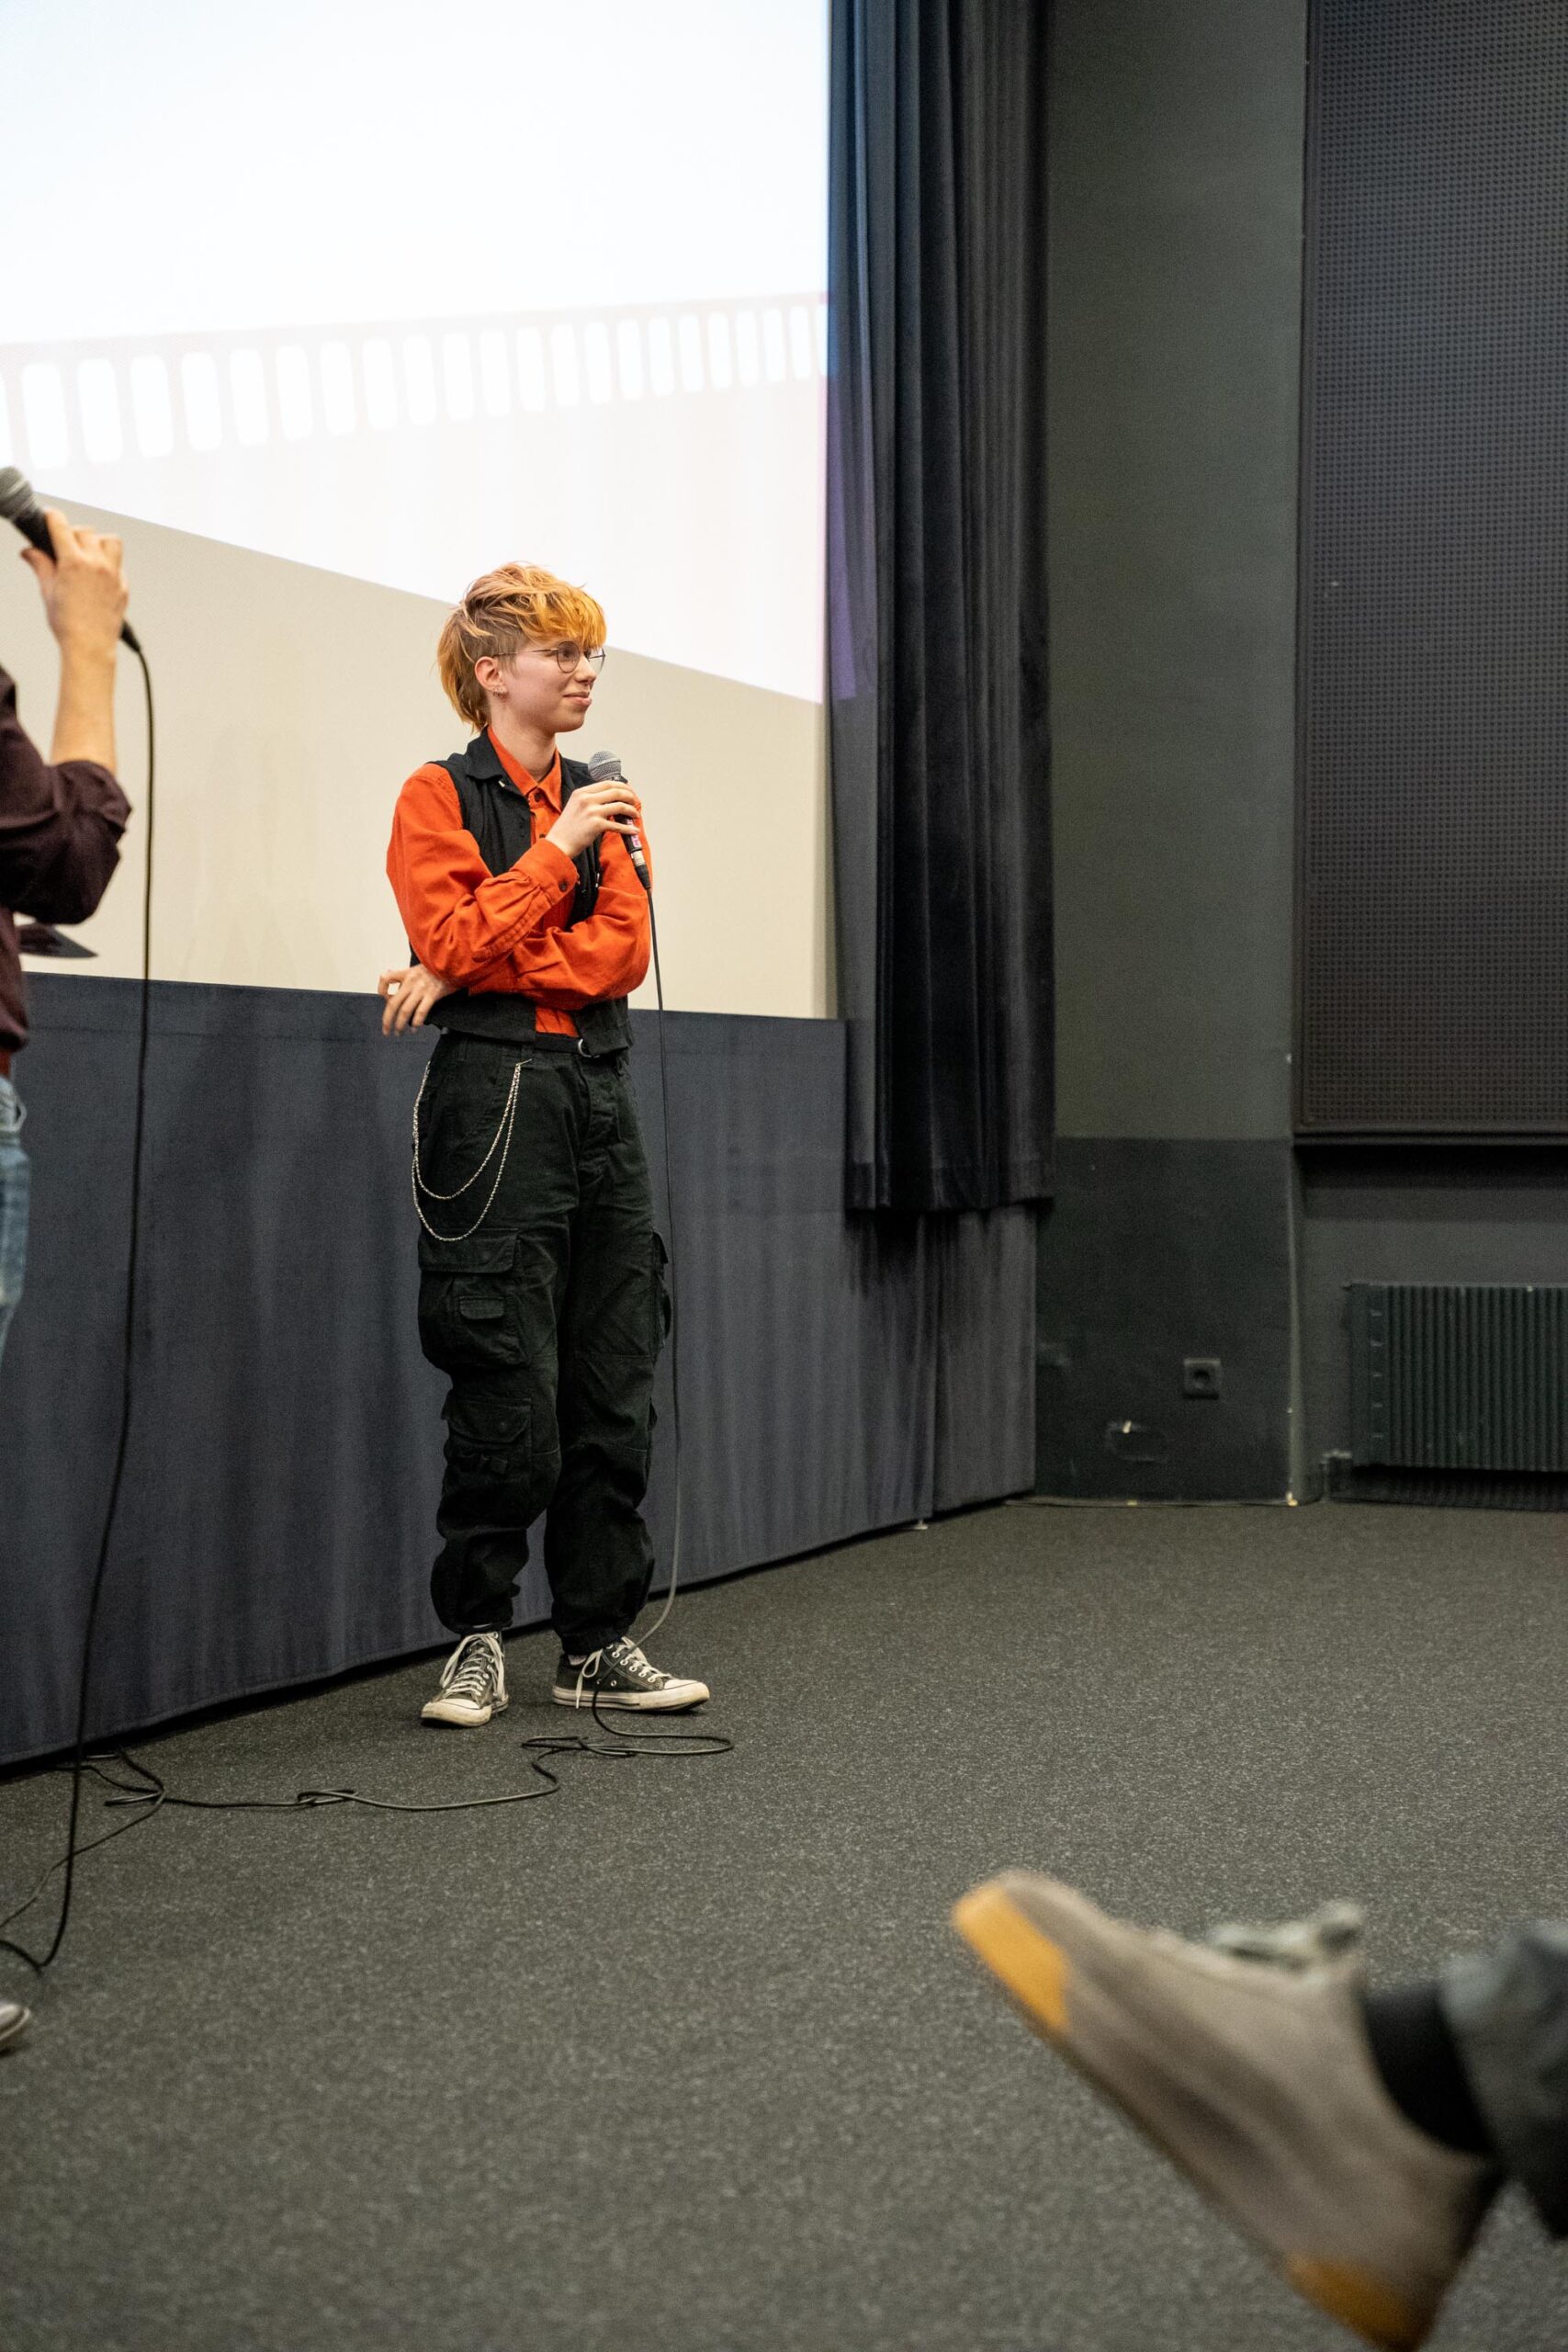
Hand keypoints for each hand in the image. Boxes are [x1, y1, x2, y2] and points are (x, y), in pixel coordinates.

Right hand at [21, 512, 128, 660]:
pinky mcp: (124, 586)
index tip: (49, 517)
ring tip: (86, 556)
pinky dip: (108, 563)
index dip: (52, 517)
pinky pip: (119, 564)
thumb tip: (29, 551)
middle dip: (73, 534)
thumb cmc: (68, 625)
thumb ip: (40, 565)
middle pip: (86, 531)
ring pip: (110, 541)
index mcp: (74, 563)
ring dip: (97, 542)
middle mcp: (97, 565)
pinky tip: (97, 576)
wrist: (90, 648)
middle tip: (64, 546)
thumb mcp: (47, 591)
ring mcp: (113, 575)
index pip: (61, 525)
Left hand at [379, 963, 457, 1034]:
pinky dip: (416, 1022)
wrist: (454, 965)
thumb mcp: (418, 968)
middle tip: (386, 1030)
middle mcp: (411, 981)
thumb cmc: (437, 968)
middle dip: (387, 1019)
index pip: (386, 979)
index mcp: (406, 973)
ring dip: (400, 1024)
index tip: (384, 998)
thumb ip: (407, 978)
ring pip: (405, 1010)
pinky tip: (414, 1028)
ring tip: (399, 1032)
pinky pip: (421, 1011)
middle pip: (393, 1003)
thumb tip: (396, 990)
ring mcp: (421, 989)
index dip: (381, 989)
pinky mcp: (432, 995)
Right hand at [546, 780, 641, 861]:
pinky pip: (618, 825)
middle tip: (634, 802)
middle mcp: (587, 799)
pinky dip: (628, 828)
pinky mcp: (596, 825)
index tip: (628, 791)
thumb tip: (610, 799)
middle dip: (629, 796)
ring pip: (620, 806)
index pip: (607, 783)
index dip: (622, 786)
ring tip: (635, 815)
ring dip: (631, 811)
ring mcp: (592, 812)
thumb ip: (590, 800)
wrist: (559, 843)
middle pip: (616, 792)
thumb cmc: (568, 828)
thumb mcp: (575, 806)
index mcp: (582, 792)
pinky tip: (634, 830)